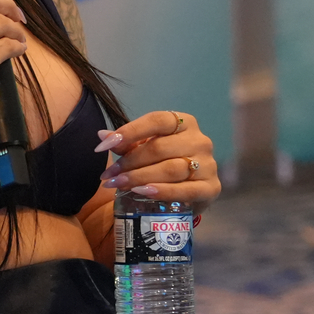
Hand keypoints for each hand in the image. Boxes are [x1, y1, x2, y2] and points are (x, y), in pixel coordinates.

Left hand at [95, 110, 220, 212]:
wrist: (190, 192)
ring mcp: (208, 164)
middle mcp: (200, 140)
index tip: (102, 146)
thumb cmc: (165, 163)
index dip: (129, 131)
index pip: (157, 121)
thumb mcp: (145, 149)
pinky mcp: (211, 188)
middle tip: (109, 175)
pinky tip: (142, 192)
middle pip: (159, 147)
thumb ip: (126, 144)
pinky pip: (185, 190)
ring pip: (170, 169)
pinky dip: (162, 191)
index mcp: (185, 123)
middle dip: (129, 162)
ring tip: (118, 185)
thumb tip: (102, 136)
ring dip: (139, 177)